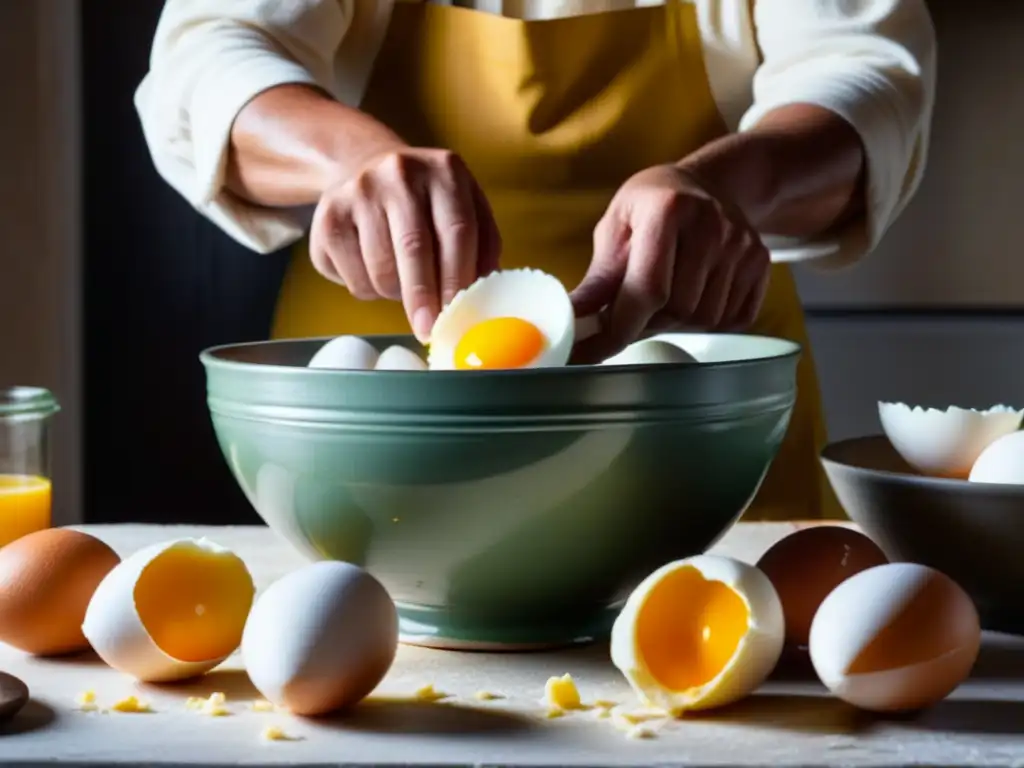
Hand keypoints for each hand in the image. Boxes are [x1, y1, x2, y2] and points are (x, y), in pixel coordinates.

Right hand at [310, 145, 501, 340]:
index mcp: (445, 171)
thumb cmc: (426, 203)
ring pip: (381, 269)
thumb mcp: (464, 208)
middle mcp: (399, 173)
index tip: (456, 315)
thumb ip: (482, 246)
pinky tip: (373, 271)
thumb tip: (480, 295)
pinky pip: (353, 277)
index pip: (457, 232)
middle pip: (414, 248)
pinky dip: (368, 290)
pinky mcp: (328, 217)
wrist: (365, 169)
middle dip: (423, 297)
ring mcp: (358, 192)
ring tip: (401, 283)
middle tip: (427, 329)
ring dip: (395, 294)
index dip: (457, 280)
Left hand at [570, 164, 769, 362]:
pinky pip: (734, 318)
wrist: (706, 183)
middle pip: (677, 310)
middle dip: (647, 321)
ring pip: (705, 319)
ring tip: (665, 295)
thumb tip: (571, 319)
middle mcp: (713, 225)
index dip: (619, 328)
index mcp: (669, 209)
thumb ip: (599, 278)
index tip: (593, 352)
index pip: (648, 289)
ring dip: (677, 322)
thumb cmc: (651, 206)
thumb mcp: (616, 228)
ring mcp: (742, 245)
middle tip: (632, 310)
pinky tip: (694, 293)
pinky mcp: (761, 262)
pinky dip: (708, 319)